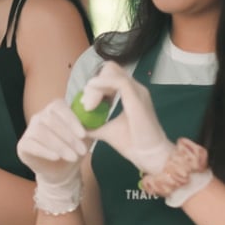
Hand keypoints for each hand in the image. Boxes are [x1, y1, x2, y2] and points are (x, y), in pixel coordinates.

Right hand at [17, 99, 88, 213]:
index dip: (71, 120)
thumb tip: (106, 100)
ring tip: (72, 157)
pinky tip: (56, 157)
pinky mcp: (22, 145)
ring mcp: (29, 130)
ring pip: (41, 132)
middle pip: (51, 121)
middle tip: (82, 151)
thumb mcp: (87, 135)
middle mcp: (39, 117)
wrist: (62, 171)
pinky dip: (45, 151)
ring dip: (59, 145)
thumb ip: (93, 119)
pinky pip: (31, 144)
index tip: (84, 134)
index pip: (60, 108)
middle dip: (68, 137)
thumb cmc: (74, 149)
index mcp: (54, 109)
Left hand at [85, 62, 211, 207]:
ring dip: (94, 87)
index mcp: (130, 93)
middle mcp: (135, 88)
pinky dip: (101, 86)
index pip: (110, 75)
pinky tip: (92, 101)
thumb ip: (93, 124)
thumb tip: (76, 122)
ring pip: (111, 72)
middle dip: (94, 84)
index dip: (95, 85)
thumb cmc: (132, 144)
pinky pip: (117, 81)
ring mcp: (137, 90)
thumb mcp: (106, 130)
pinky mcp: (136, 96)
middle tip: (86, 105)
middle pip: (109, 69)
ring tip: (88, 107)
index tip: (86, 104)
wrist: (148, 155)